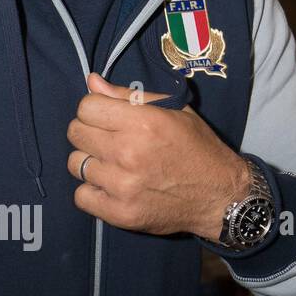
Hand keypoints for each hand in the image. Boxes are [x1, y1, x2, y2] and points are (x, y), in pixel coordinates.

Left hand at [66, 73, 249, 239]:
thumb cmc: (198, 149)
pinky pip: (81, 196)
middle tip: (109, 141)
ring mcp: (122, 186)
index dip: (94, 109)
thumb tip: (91, 82)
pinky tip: (112, 187)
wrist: (220, 196)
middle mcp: (128, 153)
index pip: (86, 107)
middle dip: (89, 132)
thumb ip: (129, 95)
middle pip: (75, 133)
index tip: (106, 117)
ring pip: (75, 164)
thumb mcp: (173, 111)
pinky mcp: (120, 213)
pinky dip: (92, 192)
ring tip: (113, 165)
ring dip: (91, 162)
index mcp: (143, 123)